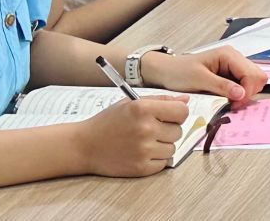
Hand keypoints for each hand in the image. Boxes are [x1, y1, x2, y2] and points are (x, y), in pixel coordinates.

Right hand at [76, 94, 190, 176]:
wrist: (84, 146)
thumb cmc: (107, 122)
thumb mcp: (131, 103)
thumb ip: (161, 100)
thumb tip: (185, 100)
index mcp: (143, 109)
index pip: (182, 111)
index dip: (178, 113)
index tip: (170, 116)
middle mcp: (145, 129)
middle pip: (178, 131)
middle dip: (168, 130)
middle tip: (150, 129)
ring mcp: (143, 150)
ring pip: (172, 148)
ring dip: (162, 145)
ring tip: (143, 141)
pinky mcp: (141, 168)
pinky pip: (163, 163)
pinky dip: (155, 159)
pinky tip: (141, 153)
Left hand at [139, 44, 265, 104]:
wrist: (165, 72)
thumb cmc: (179, 72)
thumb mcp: (199, 79)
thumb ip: (221, 86)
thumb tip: (241, 94)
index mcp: (229, 55)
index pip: (253, 74)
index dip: (247, 92)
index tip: (233, 105)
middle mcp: (235, 58)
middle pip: (257, 77)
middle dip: (248, 93)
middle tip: (232, 105)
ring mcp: (234, 67)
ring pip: (253, 82)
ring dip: (244, 95)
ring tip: (228, 103)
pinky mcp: (230, 75)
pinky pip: (244, 86)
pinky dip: (239, 95)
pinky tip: (227, 100)